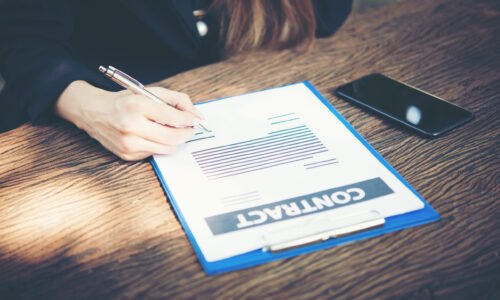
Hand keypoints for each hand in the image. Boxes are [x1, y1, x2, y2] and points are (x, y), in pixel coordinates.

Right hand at [55, 81, 201, 160]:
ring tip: (174, 132)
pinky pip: (154, 153)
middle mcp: (131, 126)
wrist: (94, 112)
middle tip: (190, 129)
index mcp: (137, 105)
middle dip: (187, 134)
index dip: (189, 119)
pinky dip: (160, 146)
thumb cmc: (125, 101)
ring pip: (166, 149)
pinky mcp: (127, 155)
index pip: (172, 117)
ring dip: (176, 141)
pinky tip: (153, 136)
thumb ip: (177, 100)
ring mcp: (128, 143)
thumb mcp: (149, 92)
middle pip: (172, 137)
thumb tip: (197, 115)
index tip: (195, 119)